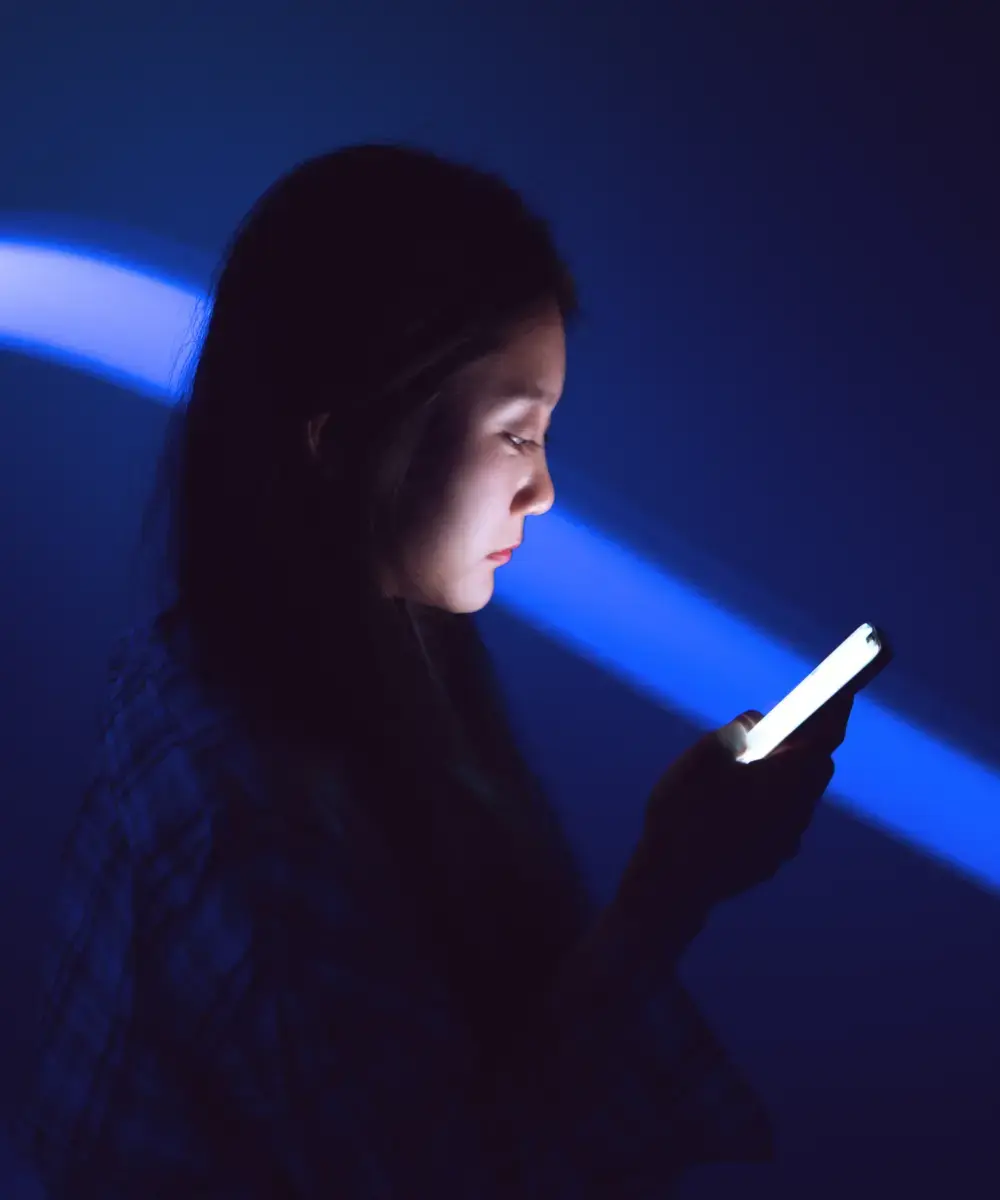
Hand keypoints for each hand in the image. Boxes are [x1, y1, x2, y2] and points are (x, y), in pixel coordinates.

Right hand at [619, 690, 854, 918]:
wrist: (672, 885)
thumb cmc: (686, 816)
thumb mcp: (702, 758)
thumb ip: (735, 731)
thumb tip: (755, 724)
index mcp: (789, 778)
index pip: (826, 736)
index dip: (835, 710)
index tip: (842, 692)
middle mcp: (798, 810)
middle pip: (814, 768)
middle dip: (802, 745)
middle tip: (778, 728)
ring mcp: (786, 840)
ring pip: (794, 797)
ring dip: (779, 778)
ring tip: (743, 767)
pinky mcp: (769, 859)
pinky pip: (776, 823)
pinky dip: (764, 807)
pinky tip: (730, 807)